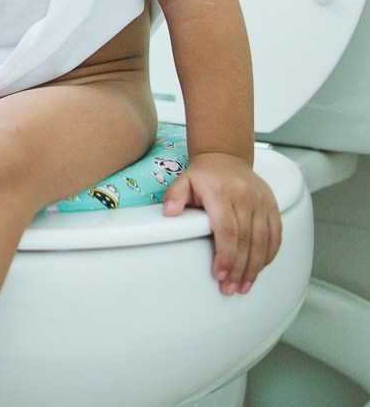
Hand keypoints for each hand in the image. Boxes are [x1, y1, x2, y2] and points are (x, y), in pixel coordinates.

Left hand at [162, 151, 280, 294]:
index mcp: (221, 192)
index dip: (225, 255)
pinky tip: (260, 267)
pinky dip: (269, 253)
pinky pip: (275, 233)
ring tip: (245, 285)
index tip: (220, 274)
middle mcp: (245, 197)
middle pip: (246, 240)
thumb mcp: (183, 180)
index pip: (227, 229)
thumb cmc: (204, 175)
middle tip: (232, 288)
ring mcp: (261, 201)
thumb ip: (174, 196)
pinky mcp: (272, 205)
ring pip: (263, 240)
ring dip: (255, 266)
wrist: (226, 157)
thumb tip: (168, 212)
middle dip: (239, 268)